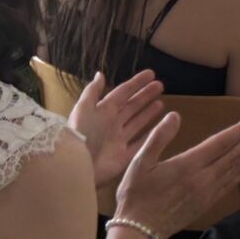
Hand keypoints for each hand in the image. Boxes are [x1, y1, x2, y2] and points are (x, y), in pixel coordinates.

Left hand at [67, 68, 167, 191]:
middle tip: (161, 86)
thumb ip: (92, 91)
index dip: (136, 83)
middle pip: (132, 106)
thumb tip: (100, 74)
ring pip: (137, 123)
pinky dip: (151, 135)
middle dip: (145, 96)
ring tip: (162, 104)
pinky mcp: (124, 157)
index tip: (151, 73)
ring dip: (148, 113)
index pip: (122, 92)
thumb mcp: (84, 108)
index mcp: (103, 111)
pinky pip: (140, 143)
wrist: (77, 165)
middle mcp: (112, 124)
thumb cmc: (81, 134)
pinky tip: (161, 127)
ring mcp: (119, 140)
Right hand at [112, 107, 239, 238]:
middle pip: (235, 155)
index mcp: (188, 165)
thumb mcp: (139, 163)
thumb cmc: (136, 195)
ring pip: (236, 169)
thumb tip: (175, 115)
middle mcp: (203, 178)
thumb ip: (158, 137)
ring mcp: (207, 192)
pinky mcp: (207, 203)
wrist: (139, 232)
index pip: (220, 143)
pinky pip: (230, 184)